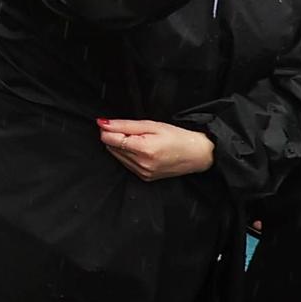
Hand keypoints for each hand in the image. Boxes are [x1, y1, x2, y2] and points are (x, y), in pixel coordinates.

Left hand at [97, 118, 217, 180]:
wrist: (198, 154)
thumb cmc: (178, 137)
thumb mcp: (152, 125)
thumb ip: (124, 125)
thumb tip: (103, 123)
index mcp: (143, 149)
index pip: (109, 139)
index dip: (109, 129)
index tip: (115, 124)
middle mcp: (141, 164)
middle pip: (111, 147)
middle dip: (117, 137)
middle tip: (135, 132)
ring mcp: (143, 173)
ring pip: (117, 156)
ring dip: (122, 147)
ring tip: (141, 141)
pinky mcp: (145, 178)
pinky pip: (126, 164)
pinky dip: (129, 155)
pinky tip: (143, 150)